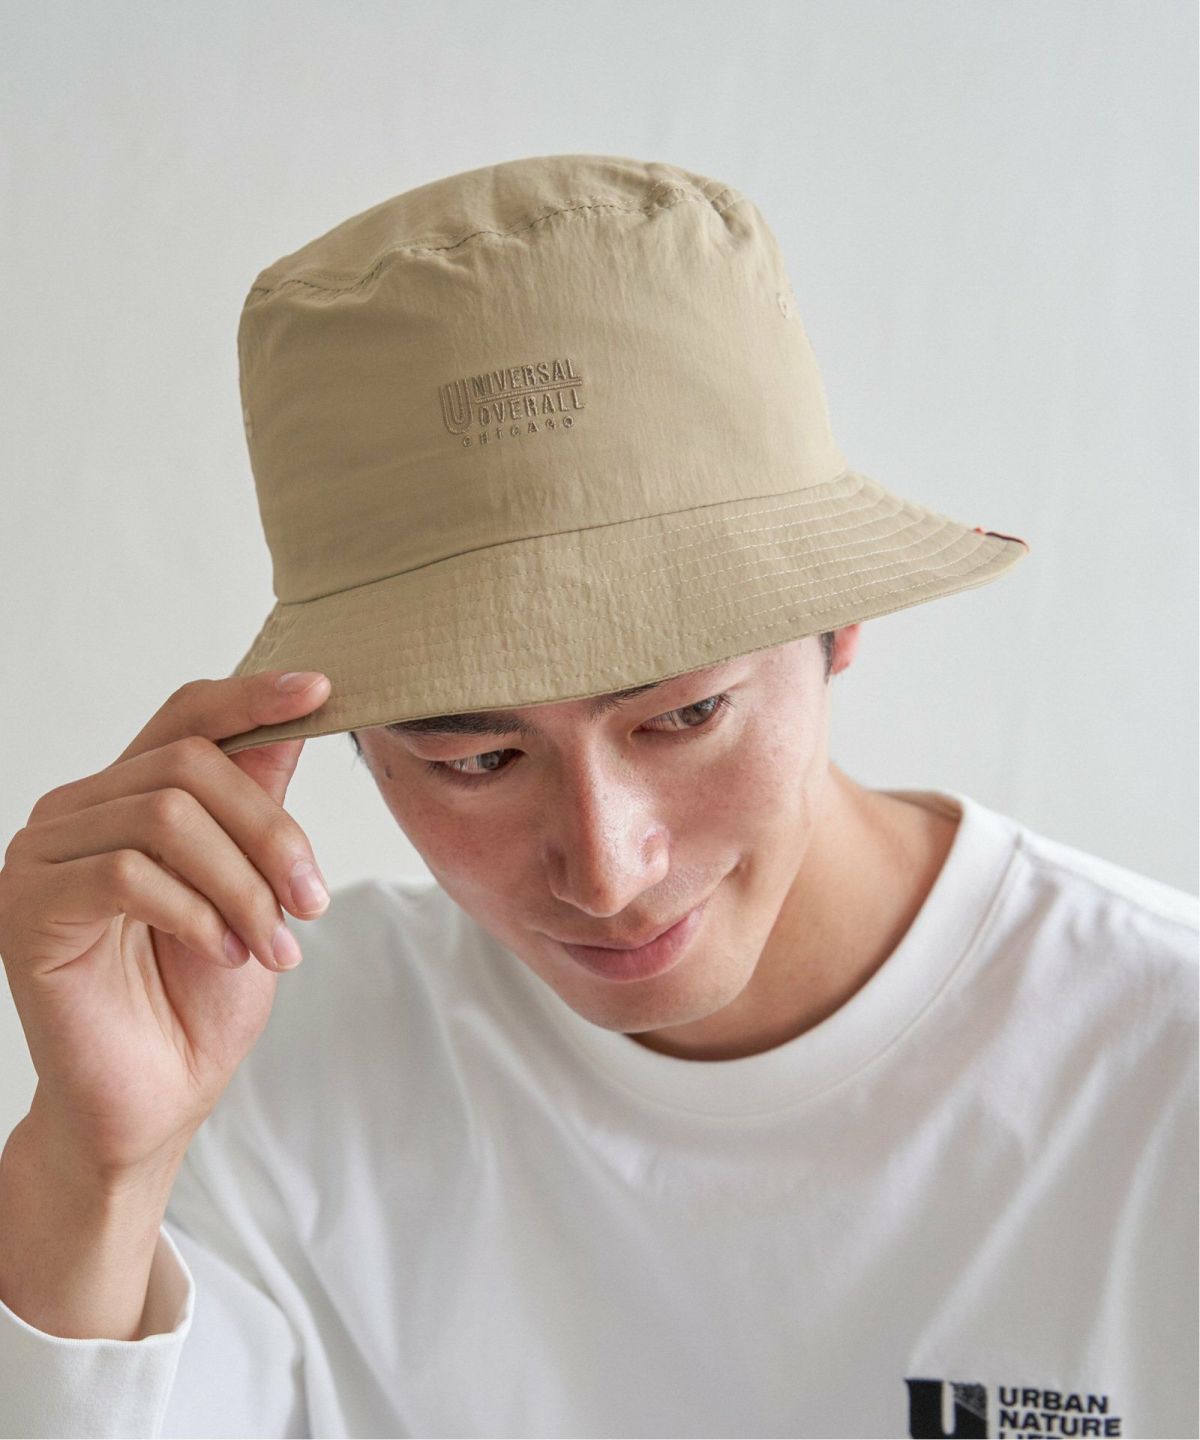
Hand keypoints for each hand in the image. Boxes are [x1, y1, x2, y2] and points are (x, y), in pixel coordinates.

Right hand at [0, 671, 331, 1184]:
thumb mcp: (252, 886)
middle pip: (190, 765)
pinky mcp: (27, 907)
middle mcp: (78, 812)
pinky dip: (196, 912)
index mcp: (129, 797)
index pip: (185, 716)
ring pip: (164, 816)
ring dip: (242, 884)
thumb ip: (258, 805)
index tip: (320, 691)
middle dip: (270, 832)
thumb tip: (295, 721)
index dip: (251, 697)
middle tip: (313, 901)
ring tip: (273, 945)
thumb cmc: (199, 996)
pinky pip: (126, 874)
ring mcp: (42, 856)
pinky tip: (223, 953)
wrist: (156, 1100)